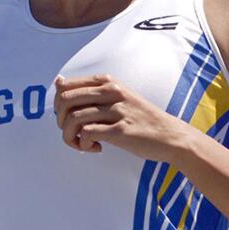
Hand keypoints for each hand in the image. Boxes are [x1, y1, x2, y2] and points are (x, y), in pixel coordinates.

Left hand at [52, 74, 187, 162]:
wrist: (170, 136)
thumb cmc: (140, 118)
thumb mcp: (116, 96)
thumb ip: (89, 90)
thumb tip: (58, 82)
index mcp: (107, 82)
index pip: (65, 86)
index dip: (58, 105)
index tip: (67, 118)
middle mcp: (111, 92)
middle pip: (65, 100)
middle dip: (60, 120)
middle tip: (72, 132)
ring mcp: (116, 110)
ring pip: (73, 119)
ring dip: (70, 136)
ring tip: (82, 143)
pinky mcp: (120, 130)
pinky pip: (87, 134)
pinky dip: (83, 144)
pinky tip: (95, 148)